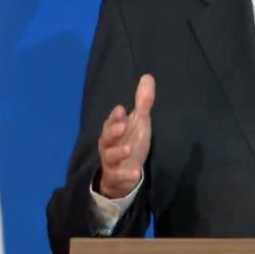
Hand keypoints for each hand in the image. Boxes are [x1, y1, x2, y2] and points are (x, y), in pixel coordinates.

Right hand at [97, 74, 154, 198]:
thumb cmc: (130, 143)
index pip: (111, 122)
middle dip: (113, 131)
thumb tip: (148, 76)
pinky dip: (127, 174)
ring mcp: (112, 162)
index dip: (115, 117)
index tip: (121, 110)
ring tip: (127, 149)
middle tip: (123, 126)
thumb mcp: (138, 123)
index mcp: (114, 132)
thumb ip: (143, 103)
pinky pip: (120, 176)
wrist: (122, 175)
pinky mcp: (117, 177)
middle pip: (106, 138)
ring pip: (110, 157)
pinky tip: (135, 172)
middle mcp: (109, 146)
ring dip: (118, 153)